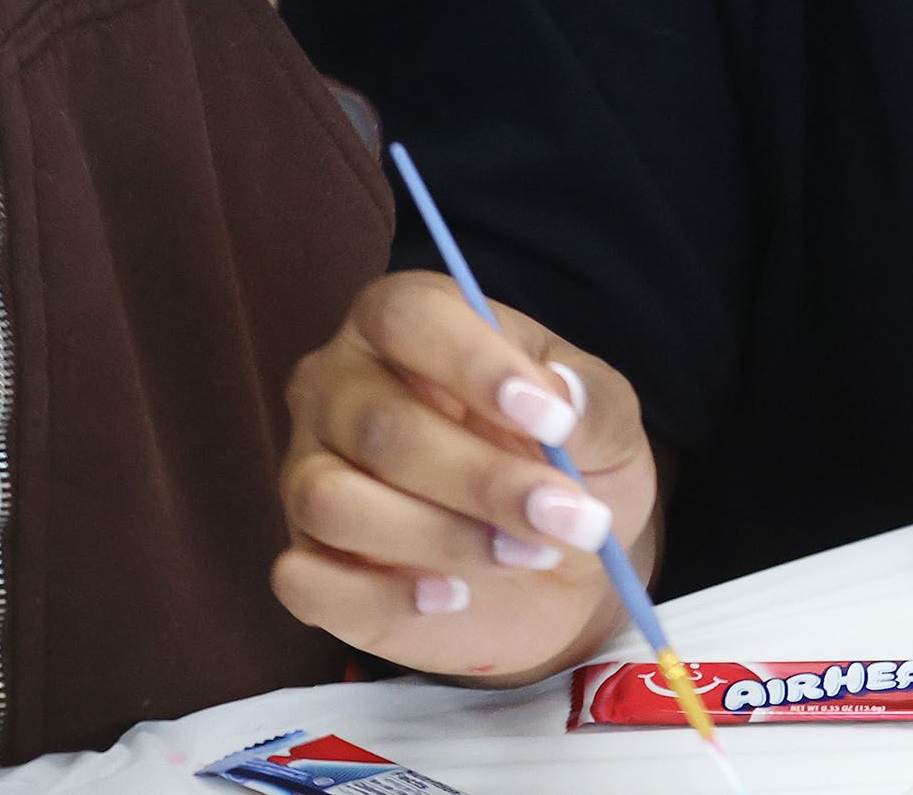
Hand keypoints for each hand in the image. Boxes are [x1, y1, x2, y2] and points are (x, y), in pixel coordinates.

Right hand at [274, 271, 657, 682]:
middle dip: (484, 479)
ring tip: (530, 553)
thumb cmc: (572, 461)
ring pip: (333, 502)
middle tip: (567, 515)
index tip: (553, 419)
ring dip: (442, 536)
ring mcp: (309, 476)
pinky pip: (305, 581)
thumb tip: (562, 392)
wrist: (562, 562)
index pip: (405, 317)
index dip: (475, 364)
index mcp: (405, 324)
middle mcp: (339, 390)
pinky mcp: (308, 564)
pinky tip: (452, 595)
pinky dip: (383, 594)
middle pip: (380, 425)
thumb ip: (590, 400)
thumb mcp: (607, 419)